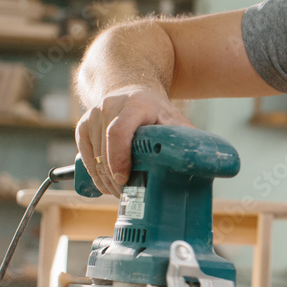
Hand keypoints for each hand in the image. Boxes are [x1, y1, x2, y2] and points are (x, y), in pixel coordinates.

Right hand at [75, 86, 191, 195]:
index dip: (119, 157)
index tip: (124, 179)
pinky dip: (94, 174)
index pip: (119, 131)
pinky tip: (106, 185)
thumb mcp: (173, 119)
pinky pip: (84, 155)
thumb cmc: (155, 110)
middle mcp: (109, 107)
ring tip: (120, 193)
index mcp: (135, 105)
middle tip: (127, 195)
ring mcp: (93, 115)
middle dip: (113, 178)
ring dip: (104, 180)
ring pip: (93, 156)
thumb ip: (186, 137)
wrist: (130, 90)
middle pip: (105, 149)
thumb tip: (204, 161)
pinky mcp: (82, 126)